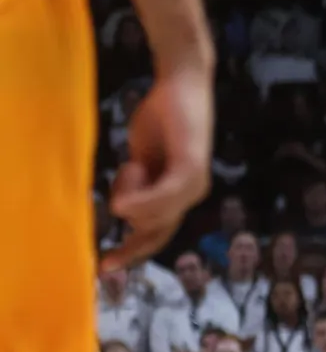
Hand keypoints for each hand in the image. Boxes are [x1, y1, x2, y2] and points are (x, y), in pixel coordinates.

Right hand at [101, 66, 214, 271]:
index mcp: (181, 195)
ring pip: (150, 215)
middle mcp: (193, 195)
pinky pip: (163, 197)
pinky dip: (142, 192)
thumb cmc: (162, 118)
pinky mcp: (191, 170)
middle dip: (130, 222)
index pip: (158, 236)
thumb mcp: (143, 158)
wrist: (182, 84)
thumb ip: (137, 185)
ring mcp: (195, 185)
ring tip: (137, 159)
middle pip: (151, 230)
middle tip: (120, 204)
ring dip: (130, 189)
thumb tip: (125, 211)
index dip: (132, 252)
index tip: (104, 267)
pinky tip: (132, 169)